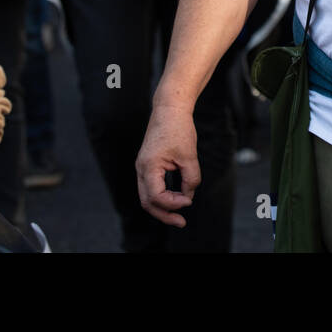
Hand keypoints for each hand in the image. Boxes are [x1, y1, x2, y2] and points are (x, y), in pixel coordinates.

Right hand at [136, 103, 199, 226]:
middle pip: (147, 201)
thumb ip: (190, 179)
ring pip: (147, 195)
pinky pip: (151, 186)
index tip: (188, 200)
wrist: (170, 109)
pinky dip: (162, 196)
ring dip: (163, 206)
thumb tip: (188, 196)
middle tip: (181, 222)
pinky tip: (176, 198)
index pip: (156, 196)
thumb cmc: (178, 128)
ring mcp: (143, 167)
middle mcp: (141, 169)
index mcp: (148, 166)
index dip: (173, 203)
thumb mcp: (189, 156)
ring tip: (179, 215)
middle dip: (164, 214)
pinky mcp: (148, 164)